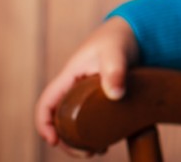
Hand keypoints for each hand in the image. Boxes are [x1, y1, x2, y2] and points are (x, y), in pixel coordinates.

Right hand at [34, 16, 139, 147]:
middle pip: (60, 119)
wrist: (136, 31)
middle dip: (67, 141)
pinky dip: (97, 133)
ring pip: (76, 122)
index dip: (44, 124)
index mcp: (70, 76)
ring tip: (99, 151)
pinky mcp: (103, 98)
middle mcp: (75, 87)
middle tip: (87, 154)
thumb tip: (116, 95)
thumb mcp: (117, 52)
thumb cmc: (120, 38)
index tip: (54, 141)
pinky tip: (109, 142)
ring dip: (82, 140)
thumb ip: (116, 70)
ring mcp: (89, 94)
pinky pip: (93, 120)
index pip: (46, 102)